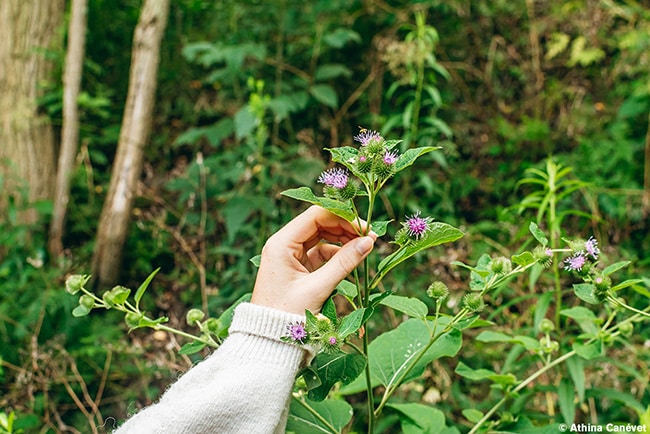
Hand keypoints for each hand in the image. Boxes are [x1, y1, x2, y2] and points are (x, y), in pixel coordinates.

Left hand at [251, 206, 376, 314]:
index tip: (365, 227)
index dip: (342, 217)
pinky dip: (335, 255)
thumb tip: (369, 242)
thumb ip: (344, 262)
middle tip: (370, 237)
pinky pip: (319, 253)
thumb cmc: (287, 315)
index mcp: (281, 243)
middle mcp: (283, 244)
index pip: (315, 216)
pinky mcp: (296, 268)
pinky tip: (351, 261)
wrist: (268, 340)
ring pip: (320, 238)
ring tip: (364, 248)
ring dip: (342, 241)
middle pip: (319, 224)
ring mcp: (289, 256)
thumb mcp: (318, 288)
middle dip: (345, 228)